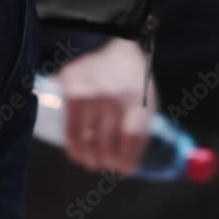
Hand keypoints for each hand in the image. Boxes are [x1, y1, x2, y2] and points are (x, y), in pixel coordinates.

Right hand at [57, 38, 156, 175]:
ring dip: (88, 158)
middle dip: (106, 162)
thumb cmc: (136, 84)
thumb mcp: (149, 103)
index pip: (132, 136)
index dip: (126, 158)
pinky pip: (70, 126)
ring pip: (85, 138)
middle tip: (105, 166)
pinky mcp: (72, 88)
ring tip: (91, 163)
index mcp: (138, 100)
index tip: (124, 170)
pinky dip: (72, 145)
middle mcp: (115, 96)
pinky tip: (76, 152)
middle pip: (107, 141)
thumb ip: (140, 131)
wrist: (120, 48)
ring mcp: (92, 92)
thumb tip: (126, 165)